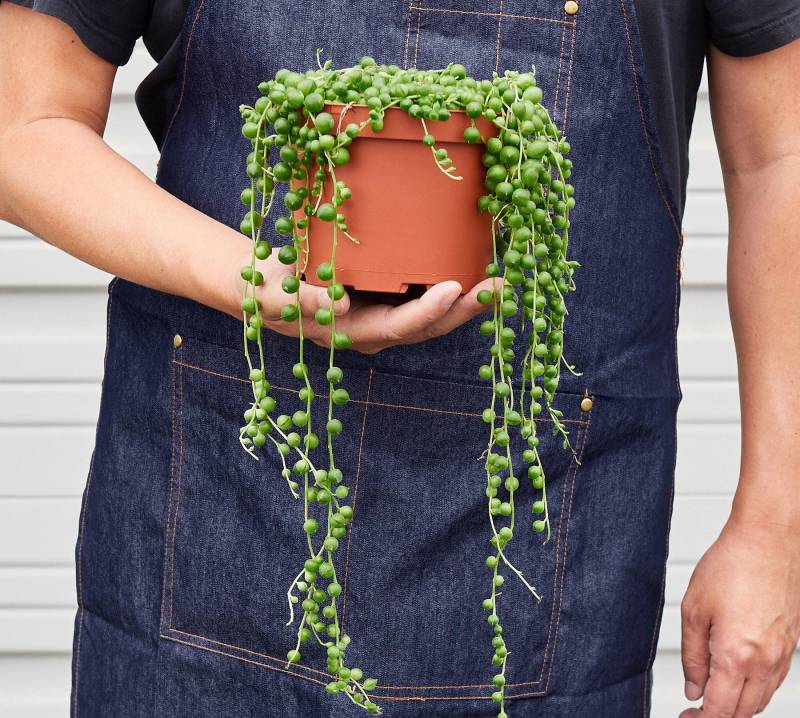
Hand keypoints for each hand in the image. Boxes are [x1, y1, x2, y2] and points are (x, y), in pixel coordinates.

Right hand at [248, 255, 496, 353]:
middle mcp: (377, 328)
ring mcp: (384, 312)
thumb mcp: (271, 296)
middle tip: (499, 285)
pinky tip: (472, 259)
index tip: (453, 288)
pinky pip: (424, 291)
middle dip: (466, 308)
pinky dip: (451, 279)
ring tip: (500, 275)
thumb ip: (302, 303)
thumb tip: (339, 304)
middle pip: (429, 324)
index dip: (427, 311)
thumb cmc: (262, 291)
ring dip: (468, 297)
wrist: (259, 284)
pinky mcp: (386, 293)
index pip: (399, 326)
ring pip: (434, 311)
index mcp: (353, 333)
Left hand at [678, 509, 799, 717]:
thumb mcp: (693, 611)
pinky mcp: (790, 644)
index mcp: (737, 656)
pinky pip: (771, 684)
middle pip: (741, 714)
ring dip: (733, 710)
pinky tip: (733, 683)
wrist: (768, 540)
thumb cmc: (730, 566)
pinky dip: (750, 693)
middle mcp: (765, 662)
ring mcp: (782, 655)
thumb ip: (692, 656)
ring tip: (706, 701)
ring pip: (759, 702)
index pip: (718, 714)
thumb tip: (693, 689)